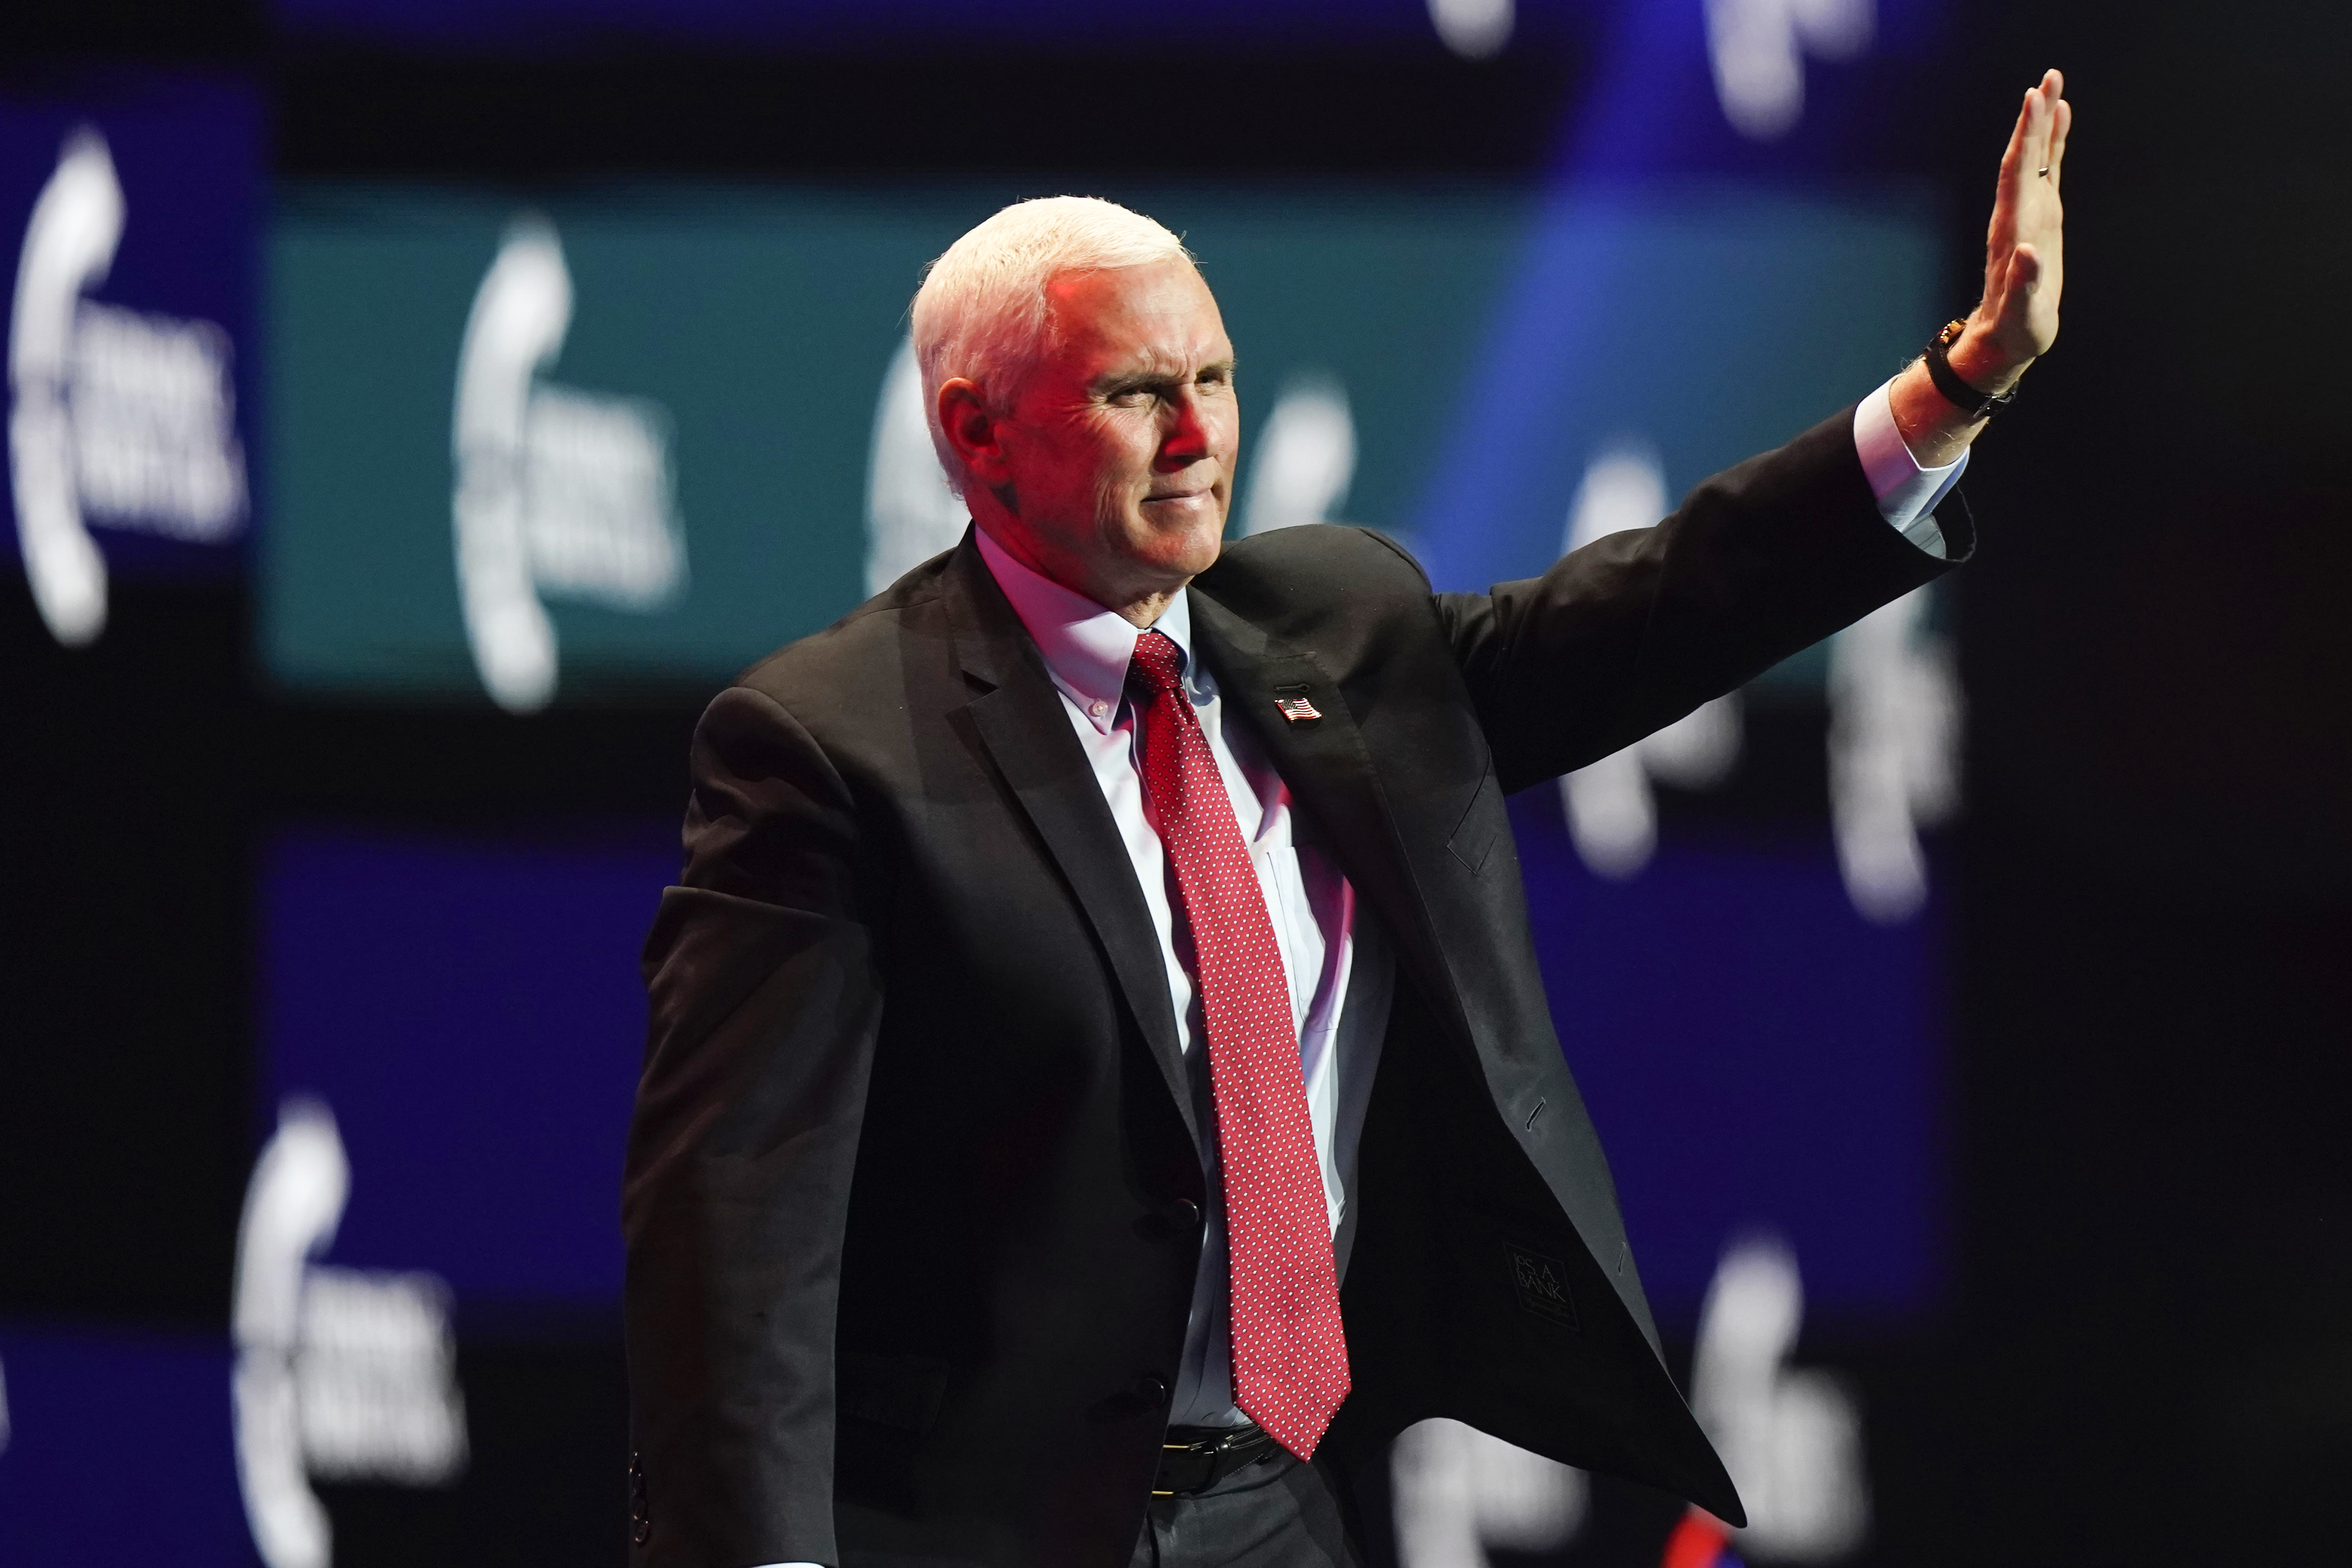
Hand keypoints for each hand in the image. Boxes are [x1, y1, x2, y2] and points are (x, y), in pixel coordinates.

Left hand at [1952, 69, 2070, 394]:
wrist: (2005, 338)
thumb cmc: (2015, 329)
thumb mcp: (2021, 313)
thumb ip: (2023, 284)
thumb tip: (2028, 254)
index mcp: (2012, 230)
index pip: (2018, 174)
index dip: (2027, 137)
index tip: (2034, 101)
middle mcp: (2017, 214)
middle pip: (2025, 156)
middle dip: (2035, 118)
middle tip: (2049, 76)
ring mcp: (2029, 214)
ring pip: (2037, 159)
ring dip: (2044, 123)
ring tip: (2053, 85)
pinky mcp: (2042, 219)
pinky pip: (2048, 172)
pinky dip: (2055, 144)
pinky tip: (2061, 118)